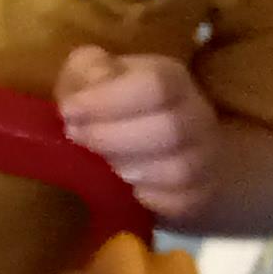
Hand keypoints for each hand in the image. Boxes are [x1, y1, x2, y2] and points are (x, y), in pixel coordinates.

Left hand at [56, 47, 217, 219]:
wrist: (162, 147)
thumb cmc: (116, 106)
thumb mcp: (95, 76)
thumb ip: (87, 71)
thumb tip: (87, 88)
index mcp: (171, 79)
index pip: (155, 86)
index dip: (107, 100)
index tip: (68, 111)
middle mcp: (196, 116)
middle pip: (169, 129)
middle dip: (110, 137)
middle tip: (76, 138)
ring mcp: (204, 158)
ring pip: (179, 169)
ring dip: (127, 169)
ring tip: (98, 164)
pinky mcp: (200, 195)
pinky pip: (179, 202)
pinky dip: (146, 199)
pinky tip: (122, 189)